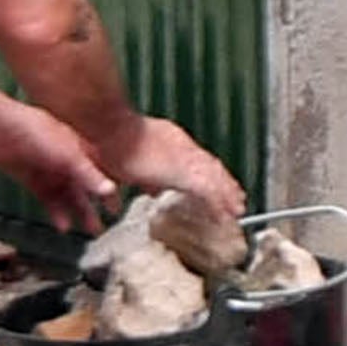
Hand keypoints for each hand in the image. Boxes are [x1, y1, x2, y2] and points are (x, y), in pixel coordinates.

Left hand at [6, 124, 122, 234]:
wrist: (1, 132)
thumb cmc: (37, 132)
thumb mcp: (69, 154)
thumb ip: (89, 174)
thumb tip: (110, 190)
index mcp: (80, 148)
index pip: (101, 171)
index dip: (110, 189)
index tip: (117, 207)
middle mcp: (67, 161)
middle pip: (85, 188)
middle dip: (94, 206)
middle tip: (104, 224)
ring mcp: (51, 172)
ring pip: (69, 197)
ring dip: (79, 212)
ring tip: (89, 230)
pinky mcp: (34, 181)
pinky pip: (50, 201)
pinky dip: (57, 213)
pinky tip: (64, 225)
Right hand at [118, 118, 241, 240]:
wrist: (110, 129)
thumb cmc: (110, 141)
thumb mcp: (128, 161)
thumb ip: (143, 177)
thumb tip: (151, 190)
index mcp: (170, 140)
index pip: (196, 158)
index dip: (208, 172)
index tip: (217, 183)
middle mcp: (182, 146)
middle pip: (210, 167)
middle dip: (224, 184)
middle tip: (236, 198)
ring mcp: (184, 158)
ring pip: (214, 179)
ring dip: (227, 196)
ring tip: (236, 210)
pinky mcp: (182, 172)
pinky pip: (208, 192)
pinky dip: (218, 205)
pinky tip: (224, 215)